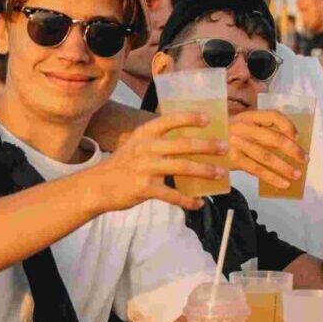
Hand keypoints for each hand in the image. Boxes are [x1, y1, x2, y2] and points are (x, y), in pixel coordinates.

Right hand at [92, 111, 226, 210]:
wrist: (97, 186)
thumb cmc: (123, 165)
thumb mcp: (136, 145)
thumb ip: (157, 141)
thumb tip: (189, 141)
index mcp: (145, 134)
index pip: (169, 120)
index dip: (190, 118)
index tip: (208, 119)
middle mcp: (146, 148)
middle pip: (183, 145)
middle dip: (207, 146)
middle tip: (225, 148)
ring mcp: (146, 168)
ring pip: (182, 168)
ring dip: (204, 171)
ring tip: (220, 174)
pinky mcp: (145, 188)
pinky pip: (172, 195)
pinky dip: (188, 200)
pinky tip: (199, 203)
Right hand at [228, 108, 305, 189]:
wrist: (201, 144)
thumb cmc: (228, 136)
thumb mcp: (242, 126)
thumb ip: (262, 130)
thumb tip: (291, 144)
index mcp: (249, 116)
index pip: (273, 116)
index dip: (288, 126)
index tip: (298, 136)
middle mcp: (242, 128)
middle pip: (272, 138)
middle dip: (292, 150)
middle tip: (305, 159)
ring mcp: (236, 144)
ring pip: (266, 156)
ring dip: (284, 167)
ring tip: (297, 175)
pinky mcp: (232, 160)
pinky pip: (256, 170)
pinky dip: (272, 178)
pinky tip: (283, 184)